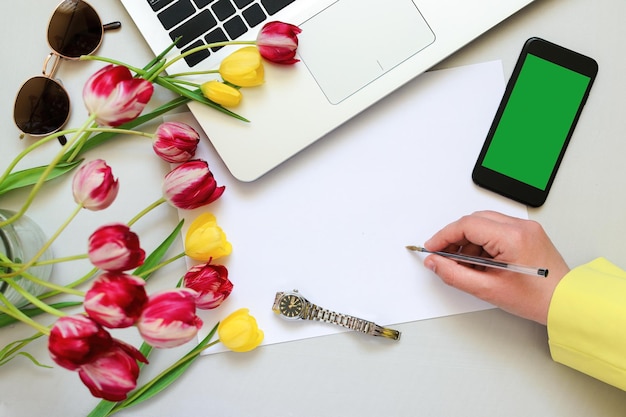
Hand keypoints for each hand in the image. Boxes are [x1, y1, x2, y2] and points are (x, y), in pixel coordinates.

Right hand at [423, 211, 569, 324]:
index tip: (432, 248)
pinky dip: (483, 243)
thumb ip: (454, 274)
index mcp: (512, 237)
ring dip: (469, 241)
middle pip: (474, 221)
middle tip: (444, 257)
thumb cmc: (537, 298)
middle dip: (455, 238)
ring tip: (466, 266)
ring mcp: (526, 228)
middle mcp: (520, 227)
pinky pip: (496, 230)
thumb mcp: (488, 289)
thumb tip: (434, 262)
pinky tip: (481, 263)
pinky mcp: (528, 233)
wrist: (566, 303)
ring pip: (484, 224)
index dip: (444, 236)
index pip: (467, 225)